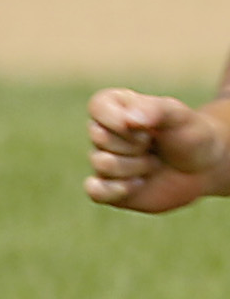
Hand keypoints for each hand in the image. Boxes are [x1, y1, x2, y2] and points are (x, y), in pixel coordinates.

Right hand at [85, 87, 229, 212]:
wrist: (203, 168)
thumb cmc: (190, 135)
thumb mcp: (180, 116)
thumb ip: (155, 110)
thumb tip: (129, 120)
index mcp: (115, 108)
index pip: (97, 106)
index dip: (118, 120)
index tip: (145, 127)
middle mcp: (104, 133)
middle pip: (99, 138)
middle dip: (135, 145)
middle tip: (154, 145)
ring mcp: (104, 161)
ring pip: (102, 163)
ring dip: (137, 166)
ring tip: (154, 164)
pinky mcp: (107, 188)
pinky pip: (95, 191)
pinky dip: (115, 190)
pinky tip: (138, 184)